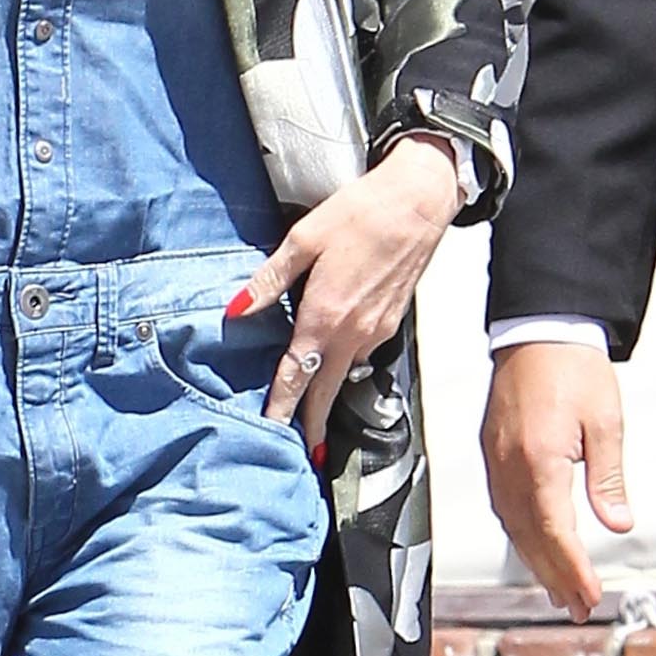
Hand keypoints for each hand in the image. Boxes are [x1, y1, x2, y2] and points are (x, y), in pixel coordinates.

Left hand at [231, 135, 463, 456]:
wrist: (420, 201)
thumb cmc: (362, 212)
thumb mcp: (303, 239)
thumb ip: (268, 281)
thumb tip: (235, 311)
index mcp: (325, 316)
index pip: (296, 376)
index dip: (281, 408)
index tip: (269, 432)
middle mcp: (353, 333)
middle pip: (325, 392)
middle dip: (310, 424)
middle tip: (299, 453)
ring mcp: (377, 330)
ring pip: (344, 374)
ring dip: (326, 397)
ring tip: (308, 415)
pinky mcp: (392, 322)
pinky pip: (361, 354)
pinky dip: (344, 368)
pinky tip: (332, 363)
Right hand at [481, 344, 633, 616]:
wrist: (539, 331)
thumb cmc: (571, 368)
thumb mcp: (605, 423)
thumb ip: (608, 479)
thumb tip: (618, 522)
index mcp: (538, 461)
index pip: (555, 532)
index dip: (572, 569)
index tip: (589, 594)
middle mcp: (509, 467)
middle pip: (530, 539)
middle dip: (555, 576)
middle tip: (577, 606)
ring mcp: (495, 462)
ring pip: (513, 527)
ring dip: (536, 561)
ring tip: (558, 588)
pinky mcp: (492, 454)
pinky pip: (504, 507)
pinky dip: (521, 535)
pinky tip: (534, 547)